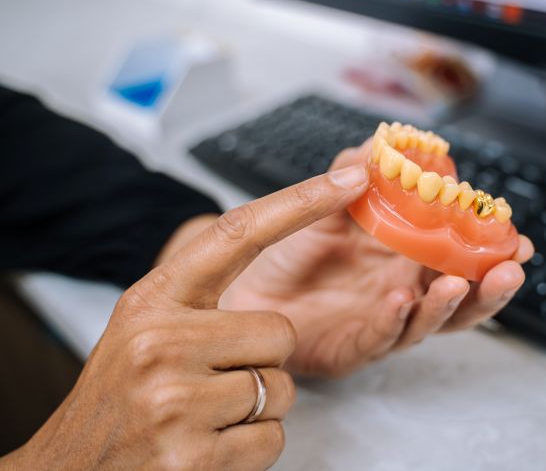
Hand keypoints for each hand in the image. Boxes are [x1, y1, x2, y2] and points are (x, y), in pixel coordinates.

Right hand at [3, 165, 371, 470]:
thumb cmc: (119, 395)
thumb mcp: (144, 326)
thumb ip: (199, 297)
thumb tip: (274, 248)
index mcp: (153, 301)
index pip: (238, 234)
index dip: (300, 202)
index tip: (350, 178)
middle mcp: (161, 343)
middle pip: (280, 333)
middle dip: (263, 361)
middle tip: (211, 381)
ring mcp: (175, 403)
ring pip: (283, 389)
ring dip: (258, 408)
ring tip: (203, 416)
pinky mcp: (192, 458)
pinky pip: (273, 438)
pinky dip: (251, 447)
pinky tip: (206, 448)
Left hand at [220, 143, 533, 377]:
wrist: (247, 290)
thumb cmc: (291, 253)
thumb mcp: (326, 205)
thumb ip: (354, 174)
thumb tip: (381, 141)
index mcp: (406, 259)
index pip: (461, 258)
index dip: (492, 252)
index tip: (516, 238)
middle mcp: (404, 291)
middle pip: (461, 298)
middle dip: (488, 287)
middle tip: (508, 268)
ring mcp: (383, 322)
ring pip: (430, 323)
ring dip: (448, 305)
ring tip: (455, 283)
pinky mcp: (355, 348)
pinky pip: (381, 337)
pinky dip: (394, 321)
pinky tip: (400, 301)